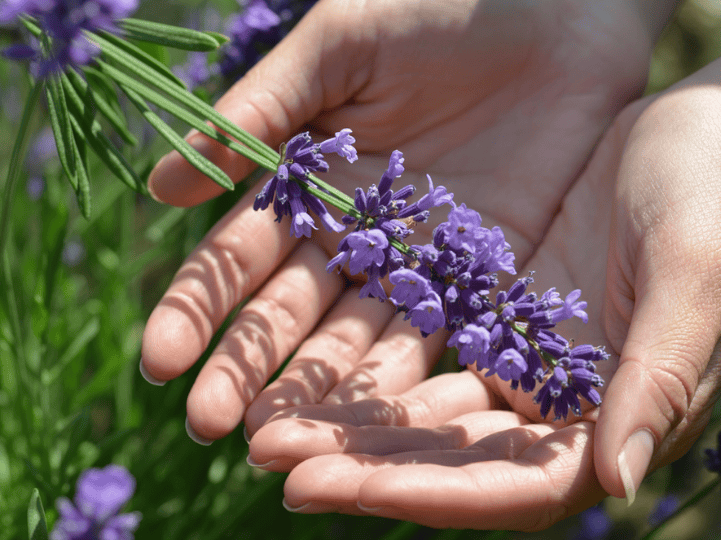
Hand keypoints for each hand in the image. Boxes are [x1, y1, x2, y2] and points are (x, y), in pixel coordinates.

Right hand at [141, 0, 654, 444]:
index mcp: (310, 183)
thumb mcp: (338, 45)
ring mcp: (422, 263)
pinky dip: (408, 382)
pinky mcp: (487, 276)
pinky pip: (443, 336)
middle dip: (251, 369)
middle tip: (213, 425)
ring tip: (282, 445)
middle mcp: (358, 236)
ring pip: (360, 339)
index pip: (240, 258)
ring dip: (321, 392)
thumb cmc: (438, 5)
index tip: (161, 360)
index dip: (200, 308)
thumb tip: (162, 186)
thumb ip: (261, 112)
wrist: (558, 8)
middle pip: (294, 314)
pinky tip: (377, 428)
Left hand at [244, 83, 720, 528]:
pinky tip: (306, 362)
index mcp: (616, 421)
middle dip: (361, 466)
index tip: (336, 487)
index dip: (426, 495)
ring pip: (424, 414)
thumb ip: (659, 381)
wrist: (707, 131)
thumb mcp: (697, 283)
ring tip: (264, 422)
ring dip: (348, 424)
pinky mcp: (498, 315)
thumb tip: (617, 482)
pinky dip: (367, 364)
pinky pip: (422, 350)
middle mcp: (563, 409)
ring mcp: (525, 363)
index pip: (514, 485)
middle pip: (451, 461)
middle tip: (268, 455)